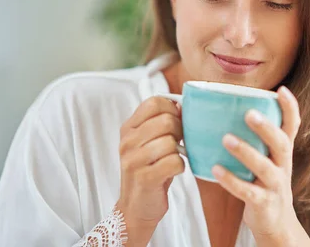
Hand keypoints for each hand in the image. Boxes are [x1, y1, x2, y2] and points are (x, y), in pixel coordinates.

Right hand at [116, 97, 184, 246]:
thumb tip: (182, 104)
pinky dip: (179, 167)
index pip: (154, 102)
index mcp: (128, 128)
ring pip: (171, 142)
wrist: (136, 207)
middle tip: (175, 143)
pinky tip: (171, 171)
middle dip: (179, 131)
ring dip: (178, 152)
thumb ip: (161, 122)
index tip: (175, 122)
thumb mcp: (150, 142)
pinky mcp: (144, 178)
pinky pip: (175, 162)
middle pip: (166, 121)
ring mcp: (133, 160)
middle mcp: (127, 141)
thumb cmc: (149, 169)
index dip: (172, 109)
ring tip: (171, 158)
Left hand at [211, 86, 303, 244]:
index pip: (292, 126)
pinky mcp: (264, 203)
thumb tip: (220, 111)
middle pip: (282, 144)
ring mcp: (276, 185)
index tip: (281, 90)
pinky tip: (215, 169)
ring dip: (246, 152)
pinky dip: (232, 181)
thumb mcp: (268, 158)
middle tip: (249, 113)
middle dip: (267, 128)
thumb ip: (255, 138)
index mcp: (284, 151)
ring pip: (265, 167)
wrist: (276, 223)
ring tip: (226, 139)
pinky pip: (248, 192)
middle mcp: (284, 165)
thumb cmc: (264, 182)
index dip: (290, 108)